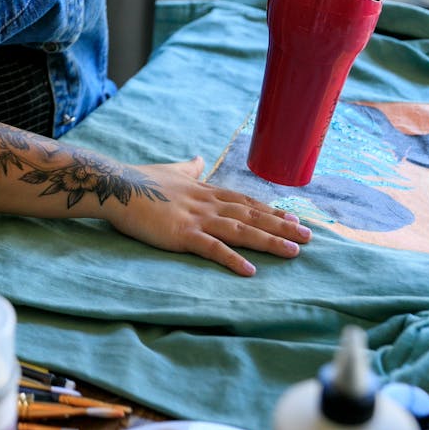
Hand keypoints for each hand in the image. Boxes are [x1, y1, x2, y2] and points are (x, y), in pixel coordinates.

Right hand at [105, 155, 310, 274]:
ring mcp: (197, 218)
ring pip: (240, 230)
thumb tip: (201, 158)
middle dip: (281, 227)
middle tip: (309, 237)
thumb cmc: (143, 179)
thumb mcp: (173, 170)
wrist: (119, 185)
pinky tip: (250, 271)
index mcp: (206, 190)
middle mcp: (208, 203)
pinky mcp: (182, 233)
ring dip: (268, 241)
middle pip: (252, 215)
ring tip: (293, 252)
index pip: (247, 201)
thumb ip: (190, 168)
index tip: (295, 219)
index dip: (271, 211)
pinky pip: (212, 248)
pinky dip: (232, 259)